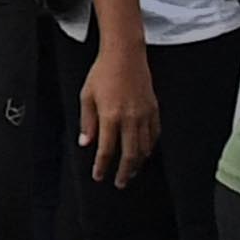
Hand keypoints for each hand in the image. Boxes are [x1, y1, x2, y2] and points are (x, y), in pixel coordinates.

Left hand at [77, 38, 158, 187]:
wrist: (125, 56)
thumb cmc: (102, 73)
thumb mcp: (86, 96)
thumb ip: (87, 122)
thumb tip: (86, 143)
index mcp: (110, 116)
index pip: (106, 149)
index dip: (102, 166)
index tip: (99, 176)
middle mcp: (130, 119)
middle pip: (130, 155)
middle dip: (124, 172)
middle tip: (120, 183)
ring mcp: (145, 116)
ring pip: (144, 148)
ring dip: (137, 163)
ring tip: (131, 172)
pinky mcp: (154, 111)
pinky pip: (154, 136)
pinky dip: (149, 148)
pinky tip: (143, 153)